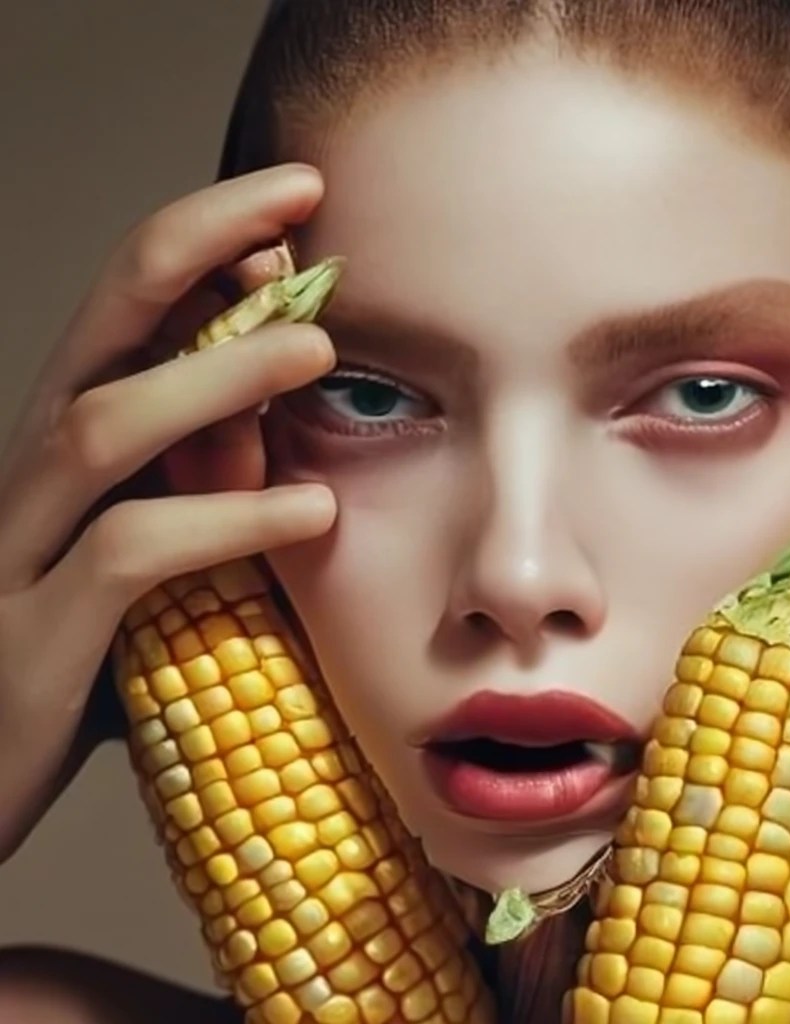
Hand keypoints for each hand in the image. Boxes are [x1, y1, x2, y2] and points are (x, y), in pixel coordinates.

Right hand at [0, 163, 337, 862]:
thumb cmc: (85, 669)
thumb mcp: (159, 569)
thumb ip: (209, 507)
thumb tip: (309, 460)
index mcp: (74, 452)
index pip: (130, 310)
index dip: (204, 245)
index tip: (294, 209)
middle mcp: (35, 478)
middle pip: (103, 323)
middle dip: (196, 243)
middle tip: (298, 199)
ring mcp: (22, 553)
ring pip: (106, 426)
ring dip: (215, 375)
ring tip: (317, 348)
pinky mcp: (34, 641)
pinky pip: (129, 554)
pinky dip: (226, 521)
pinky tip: (312, 509)